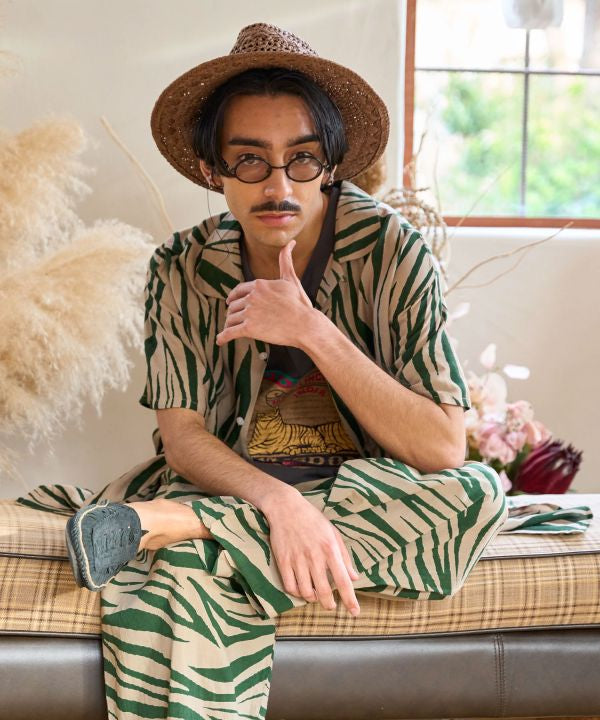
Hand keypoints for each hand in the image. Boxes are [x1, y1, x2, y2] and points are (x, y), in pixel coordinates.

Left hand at [216, 240, 314, 346]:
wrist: (305, 324)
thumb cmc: (300, 304)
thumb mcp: (291, 280)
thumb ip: (286, 261)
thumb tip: (291, 243)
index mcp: (259, 285)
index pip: (238, 291)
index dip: (233, 298)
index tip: (229, 302)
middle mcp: (252, 297)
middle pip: (233, 306)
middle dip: (233, 313)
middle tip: (233, 320)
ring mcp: (250, 313)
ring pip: (231, 319)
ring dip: (229, 325)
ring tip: (229, 331)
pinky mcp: (249, 328)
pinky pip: (230, 333)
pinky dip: (223, 337)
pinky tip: (220, 341)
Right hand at [264, 489, 360, 615]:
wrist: (286, 507)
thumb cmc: (313, 519)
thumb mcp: (333, 533)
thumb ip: (344, 557)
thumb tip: (354, 578)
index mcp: (330, 549)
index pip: (343, 580)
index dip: (350, 599)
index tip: (355, 612)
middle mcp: (314, 557)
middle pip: (324, 591)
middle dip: (329, 604)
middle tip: (331, 606)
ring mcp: (297, 559)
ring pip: (306, 592)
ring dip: (313, 598)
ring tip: (316, 595)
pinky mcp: (283, 561)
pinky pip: (290, 586)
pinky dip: (297, 593)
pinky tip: (301, 589)